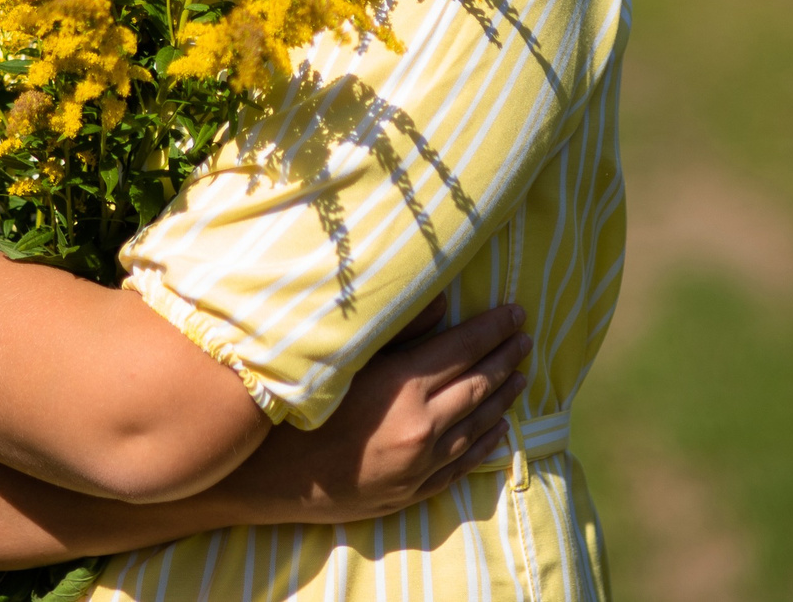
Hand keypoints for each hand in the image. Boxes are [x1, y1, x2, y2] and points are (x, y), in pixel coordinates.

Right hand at [222, 298, 531, 523]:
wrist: (268, 479)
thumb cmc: (296, 406)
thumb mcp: (343, 356)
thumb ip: (397, 330)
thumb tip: (443, 301)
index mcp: (403, 386)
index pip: (465, 348)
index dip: (494, 328)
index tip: (516, 311)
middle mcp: (421, 427)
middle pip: (479, 385)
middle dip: (506, 357)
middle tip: (525, 337)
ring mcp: (419, 464)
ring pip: (477, 425)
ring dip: (503, 397)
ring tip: (521, 375)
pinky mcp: (411, 491)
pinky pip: (461, 464)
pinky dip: (484, 442)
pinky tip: (498, 429)